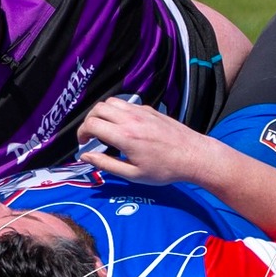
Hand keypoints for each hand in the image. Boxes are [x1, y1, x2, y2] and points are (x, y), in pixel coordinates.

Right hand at [76, 100, 215, 185]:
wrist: (194, 156)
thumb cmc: (165, 169)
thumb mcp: (133, 174)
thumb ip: (106, 165)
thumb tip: (86, 157)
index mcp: (124, 136)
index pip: (91, 124)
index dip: (81, 133)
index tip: (84, 143)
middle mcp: (130, 119)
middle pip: (98, 108)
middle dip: (89, 120)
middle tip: (92, 135)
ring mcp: (141, 111)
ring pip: (111, 101)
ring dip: (103, 113)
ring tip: (106, 127)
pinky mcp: (150, 109)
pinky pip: (126, 103)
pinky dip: (118, 111)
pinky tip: (124, 125)